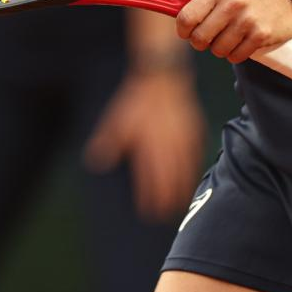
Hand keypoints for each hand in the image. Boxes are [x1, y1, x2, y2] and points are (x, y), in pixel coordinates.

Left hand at [83, 72, 205, 221]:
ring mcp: (185, 138)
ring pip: (187, 170)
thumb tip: (94, 162)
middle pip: (170, 179)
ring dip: (184, 187)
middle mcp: (168, 145)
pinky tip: (193, 175)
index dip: (149, 197)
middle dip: (168, 199)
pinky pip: (197, 154)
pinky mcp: (195, 129)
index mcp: (149, 145)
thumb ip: (108, 143)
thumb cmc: (137, 99)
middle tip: (166, 215)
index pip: (150, 179)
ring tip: (181, 202)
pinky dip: (195, 168)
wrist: (162, 75)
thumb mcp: (116, 120)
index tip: (148, 212)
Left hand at [176, 0, 291, 62]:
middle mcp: (232, 4)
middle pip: (199, 38)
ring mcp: (247, 20)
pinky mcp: (261, 35)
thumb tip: (177, 15)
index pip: (186, 17)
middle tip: (210, 37)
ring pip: (217, 51)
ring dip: (221, 48)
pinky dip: (236, 54)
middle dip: (201, 42)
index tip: (187, 32)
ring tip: (230, 37)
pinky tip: (243, 42)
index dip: (183, 30)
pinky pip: (236, 57)